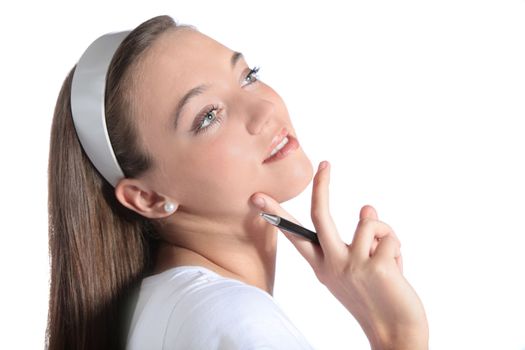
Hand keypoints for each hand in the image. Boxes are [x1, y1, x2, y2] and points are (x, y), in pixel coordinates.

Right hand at [251, 161, 428, 349]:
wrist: (395, 333)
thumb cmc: (375, 300)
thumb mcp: (358, 269)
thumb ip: (357, 240)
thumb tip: (366, 207)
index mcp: (322, 267)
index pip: (295, 235)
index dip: (277, 214)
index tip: (258, 198)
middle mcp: (331, 264)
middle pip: (320, 214)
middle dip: (322, 185)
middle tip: (325, 165)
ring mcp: (351, 265)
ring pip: (367, 221)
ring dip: (384, 234)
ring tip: (388, 258)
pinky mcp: (375, 266)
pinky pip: (389, 236)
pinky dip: (397, 248)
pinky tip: (397, 269)